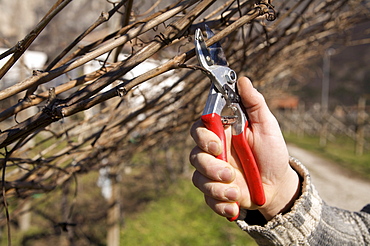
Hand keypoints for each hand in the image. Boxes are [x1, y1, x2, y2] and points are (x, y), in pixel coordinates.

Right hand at [189, 77, 299, 219]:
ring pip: (198, 178)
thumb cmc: (272, 153)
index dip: (202, 137)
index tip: (217, 144)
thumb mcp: (267, 126)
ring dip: (216, 187)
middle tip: (228, 172)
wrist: (278, 185)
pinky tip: (235, 204)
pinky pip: (207, 198)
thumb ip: (254, 103)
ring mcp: (212, 173)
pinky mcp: (215, 192)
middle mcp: (213, 152)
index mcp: (222, 133)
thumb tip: (243, 79)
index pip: (199, 129)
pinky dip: (220, 203)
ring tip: (236, 193)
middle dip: (210, 165)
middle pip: (194, 155)